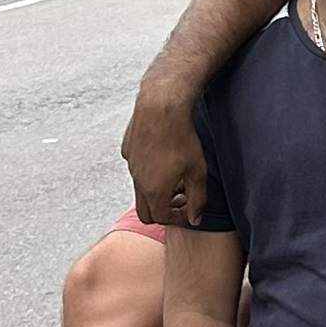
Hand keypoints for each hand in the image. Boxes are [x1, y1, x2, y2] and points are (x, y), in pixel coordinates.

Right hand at [123, 72, 209, 228]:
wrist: (161, 105)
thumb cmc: (182, 138)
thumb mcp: (197, 172)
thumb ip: (197, 200)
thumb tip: (195, 221)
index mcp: (154, 191)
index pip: (161, 218)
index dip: (177, 218)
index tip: (188, 208)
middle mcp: (137, 181)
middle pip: (144, 211)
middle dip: (162, 210)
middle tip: (180, 198)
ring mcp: (130, 165)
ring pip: (139, 189)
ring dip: (155, 190)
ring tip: (175, 176)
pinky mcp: (127, 149)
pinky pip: (135, 168)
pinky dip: (148, 171)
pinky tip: (163, 157)